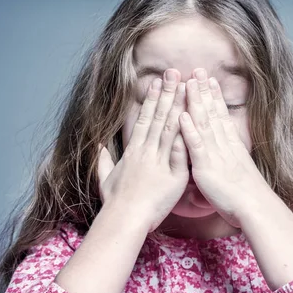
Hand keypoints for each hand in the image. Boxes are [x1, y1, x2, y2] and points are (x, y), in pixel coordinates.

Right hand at [97, 70, 188, 232]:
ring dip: (178, 106)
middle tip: (173, 72)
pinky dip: (187, 136)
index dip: (151, 100)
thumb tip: (98, 146)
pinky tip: (194, 119)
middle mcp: (145, 152)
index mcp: (133, 152)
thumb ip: (102, 160)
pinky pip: (181, 153)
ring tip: (185, 87)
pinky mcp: (173, 176)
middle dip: (166, 93)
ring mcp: (159, 162)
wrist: (123, 220)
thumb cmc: (114, 203)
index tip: (156, 82)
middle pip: (158, 117)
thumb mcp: (104, 178)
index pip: (143, 120)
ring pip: (170, 129)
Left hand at [178, 68, 271, 227]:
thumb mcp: (238, 171)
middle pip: (212, 113)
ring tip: (188, 82)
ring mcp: (215, 154)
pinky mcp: (206, 167)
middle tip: (198, 69)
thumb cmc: (246, 195)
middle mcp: (223, 145)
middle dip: (204, 90)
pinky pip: (196, 145)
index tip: (209, 80)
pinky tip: (182, 114)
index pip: (220, 115)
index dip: (214, 97)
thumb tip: (228, 152)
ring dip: (195, 102)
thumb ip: (230, 158)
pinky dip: (189, 129)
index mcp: (230, 145)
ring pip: (203, 123)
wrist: (254, 208)